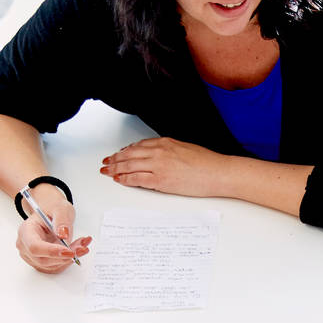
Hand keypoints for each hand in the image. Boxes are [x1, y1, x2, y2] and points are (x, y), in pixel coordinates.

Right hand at [14, 186, 87, 273]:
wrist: (51, 214)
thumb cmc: (52, 210)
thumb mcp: (60, 208)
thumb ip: (62, 220)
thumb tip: (63, 235)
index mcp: (26, 230)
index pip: (34, 247)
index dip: (52, 251)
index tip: (69, 251)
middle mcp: (25, 246)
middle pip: (44, 260)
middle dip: (65, 256)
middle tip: (82, 247)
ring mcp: (32, 257)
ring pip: (52, 266)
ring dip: (70, 258)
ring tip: (82, 244)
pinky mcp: (41, 263)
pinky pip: (57, 267)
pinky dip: (68, 260)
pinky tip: (77, 249)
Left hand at [101, 137, 229, 196]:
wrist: (216, 172)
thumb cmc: (206, 163)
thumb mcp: (184, 148)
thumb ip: (169, 150)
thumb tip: (159, 155)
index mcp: (165, 142)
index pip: (138, 145)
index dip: (125, 150)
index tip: (119, 153)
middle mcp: (159, 152)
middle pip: (129, 154)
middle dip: (115, 158)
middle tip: (106, 161)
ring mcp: (158, 166)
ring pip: (129, 165)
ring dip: (115, 168)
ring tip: (107, 170)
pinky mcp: (160, 180)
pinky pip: (136, 179)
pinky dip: (124, 179)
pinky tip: (118, 179)